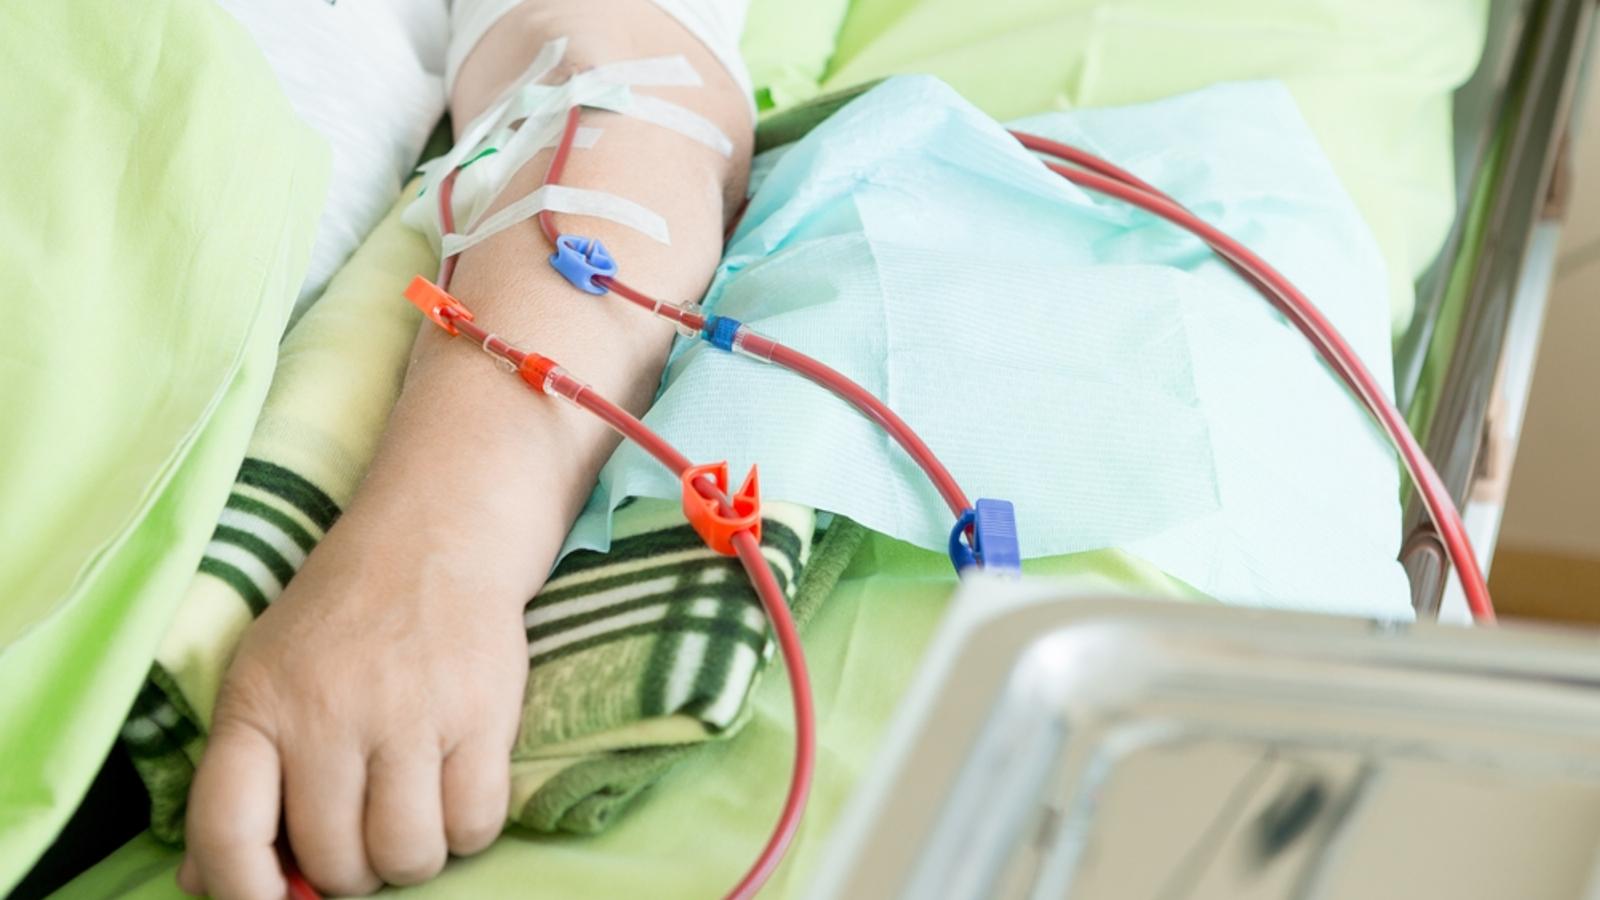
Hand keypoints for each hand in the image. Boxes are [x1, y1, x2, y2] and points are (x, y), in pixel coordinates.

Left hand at [178, 509, 529, 898]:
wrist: (436, 536)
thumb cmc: (342, 617)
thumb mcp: (265, 675)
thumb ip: (234, 777)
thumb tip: (201, 879)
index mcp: (260, 705)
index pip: (229, 830)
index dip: (244, 892)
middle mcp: (329, 713)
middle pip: (335, 859)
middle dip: (351, 873)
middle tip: (364, 836)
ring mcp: (411, 715)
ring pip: (408, 854)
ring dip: (413, 856)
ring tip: (413, 816)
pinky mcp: (483, 714)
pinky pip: (476, 824)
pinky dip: (468, 830)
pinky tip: (457, 794)